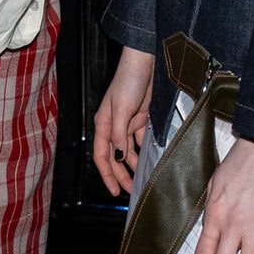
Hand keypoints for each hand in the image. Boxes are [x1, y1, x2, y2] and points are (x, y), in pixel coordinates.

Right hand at [92, 46, 153, 196]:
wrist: (145, 62)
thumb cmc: (128, 81)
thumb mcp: (121, 109)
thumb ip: (119, 134)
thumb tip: (119, 156)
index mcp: (104, 124)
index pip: (102, 155)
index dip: (107, 174)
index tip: (115, 190)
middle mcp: (114, 126)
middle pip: (115, 156)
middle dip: (121, 174)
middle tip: (131, 190)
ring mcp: (128, 123)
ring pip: (129, 151)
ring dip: (134, 165)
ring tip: (142, 179)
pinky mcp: (141, 119)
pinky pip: (141, 140)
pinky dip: (145, 151)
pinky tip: (151, 160)